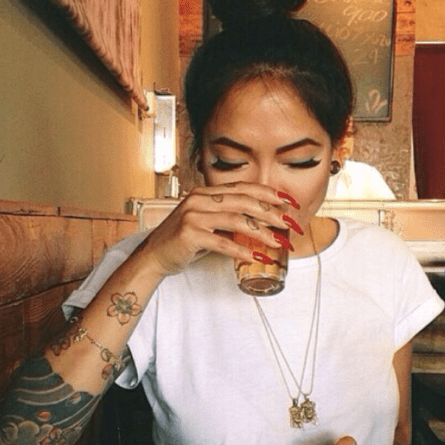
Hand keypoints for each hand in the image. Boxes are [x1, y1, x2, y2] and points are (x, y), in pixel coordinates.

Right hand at [141, 182, 300, 276]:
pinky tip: (257, 257)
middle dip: (272, 212)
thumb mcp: (206, 222)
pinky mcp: (190, 234)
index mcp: (205, 193)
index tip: (289, 202)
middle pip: (244, 201)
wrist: (154, 256)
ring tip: (279, 242)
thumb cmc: (183, 241)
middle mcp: (199, 199)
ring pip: (237, 220)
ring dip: (262, 232)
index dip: (268, 193)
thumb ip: (228, 217)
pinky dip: (242, 251)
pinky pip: (223, 242)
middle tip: (290, 224)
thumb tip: (262, 223)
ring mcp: (193, 216)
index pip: (243, 187)